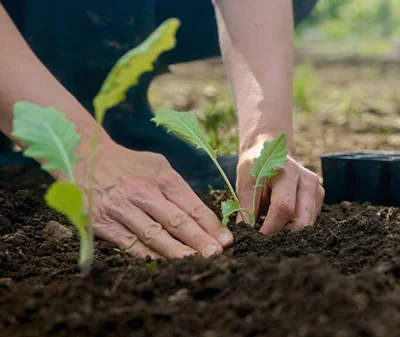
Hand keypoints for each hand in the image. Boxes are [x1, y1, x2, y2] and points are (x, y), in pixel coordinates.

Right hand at [75, 141, 232, 258]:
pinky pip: (129, 244)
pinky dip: (147, 256)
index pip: (192, 204)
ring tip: (194, 263)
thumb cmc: (130, 165)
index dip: (210, 224)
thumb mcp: (158, 166)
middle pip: (176, 221)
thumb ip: (179, 189)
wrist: (84, 155)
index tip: (226, 240)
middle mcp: (143, 191)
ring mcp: (121, 207)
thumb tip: (206, 218)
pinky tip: (163, 265)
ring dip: (176, 252)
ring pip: (154, 235)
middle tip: (217, 255)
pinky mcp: (101, 222)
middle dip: (199, 240)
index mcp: (162, 176)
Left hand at [235, 139, 324, 233]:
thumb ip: (246, 208)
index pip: (283, 208)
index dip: (271, 228)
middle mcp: (307, 180)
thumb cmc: (256, 167)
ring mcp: (316, 189)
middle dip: (282, 234)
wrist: (271, 150)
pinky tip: (282, 219)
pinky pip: (309, 220)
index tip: (258, 239)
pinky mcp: (319, 197)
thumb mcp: (245, 183)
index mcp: (287, 172)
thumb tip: (244, 234)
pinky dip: (294, 225)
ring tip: (272, 225)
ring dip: (288, 231)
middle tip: (265, 239)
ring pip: (307, 224)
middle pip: (301, 221)